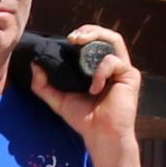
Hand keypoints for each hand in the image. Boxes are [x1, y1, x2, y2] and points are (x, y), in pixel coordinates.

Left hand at [29, 24, 137, 158]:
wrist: (100, 136)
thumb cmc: (83, 119)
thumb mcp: (58, 99)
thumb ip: (43, 84)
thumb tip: (34, 64)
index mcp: (97, 67)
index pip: (93, 42)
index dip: (82, 34)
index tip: (66, 39)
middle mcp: (111, 66)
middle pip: (106, 36)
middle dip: (89, 30)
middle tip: (73, 37)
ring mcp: (122, 70)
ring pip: (114, 40)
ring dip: (96, 37)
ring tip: (79, 43)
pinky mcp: (130, 76)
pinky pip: (113, 62)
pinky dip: (100, 71)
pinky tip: (94, 88)